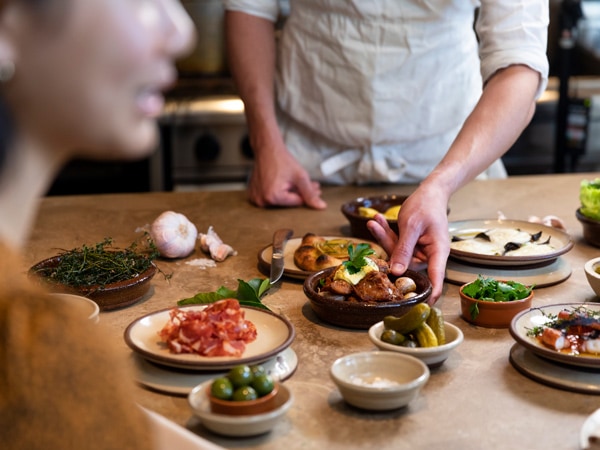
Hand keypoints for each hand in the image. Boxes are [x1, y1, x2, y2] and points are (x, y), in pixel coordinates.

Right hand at [248, 145, 326, 209]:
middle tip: (314, 186)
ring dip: (292, 192)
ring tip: (301, 182)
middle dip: (301, 193)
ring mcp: (256, 198)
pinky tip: (288, 182)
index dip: (308, 195)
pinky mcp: (254, 195)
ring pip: (281, 200)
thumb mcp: (300, 177)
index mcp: (273, 197)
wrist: (266, 149)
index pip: (297, 202)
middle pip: (288, 202)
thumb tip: (322, 206)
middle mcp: (262, 201)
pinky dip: (281, 191)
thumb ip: (310, 193)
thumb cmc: (282, 160)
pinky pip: (272, 197)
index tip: (318, 189)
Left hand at [367, 189, 449, 303]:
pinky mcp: (409, 247)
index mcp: (437, 252)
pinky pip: (395, 245)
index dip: (428, 294)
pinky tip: (377, 220)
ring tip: (374, 220)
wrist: (429, 192)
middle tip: (373, 230)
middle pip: (407, 265)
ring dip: (384, 238)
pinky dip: (385, 233)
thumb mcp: (412, 225)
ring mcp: (418, 252)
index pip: (435, 278)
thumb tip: (396, 271)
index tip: (420, 307)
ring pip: (397, 254)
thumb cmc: (426, 206)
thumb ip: (403, 248)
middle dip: (389, 249)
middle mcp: (428, 256)